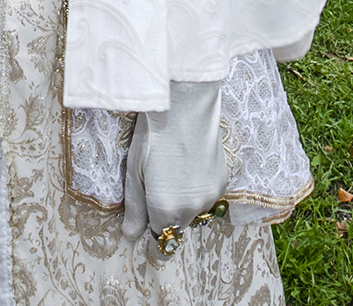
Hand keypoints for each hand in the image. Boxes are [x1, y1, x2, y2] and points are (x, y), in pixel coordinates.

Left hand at [120, 80, 229, 251]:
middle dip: (167, 216)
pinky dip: (198, 189)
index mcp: (165, 211)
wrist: (185, 108)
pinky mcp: (223, 182)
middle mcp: (191, 210)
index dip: (153, 238)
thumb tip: (129, 237)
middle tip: (156, 186)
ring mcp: (210, 197)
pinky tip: (189, 165)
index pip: (161, 243)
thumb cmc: (153, 137)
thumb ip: (135, 209)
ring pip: (194, 212)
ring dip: (184, 203)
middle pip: (177, 227)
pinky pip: (207, 196)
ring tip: (173, 173)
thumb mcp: (134, 173)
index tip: (147, 226)